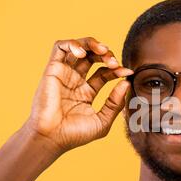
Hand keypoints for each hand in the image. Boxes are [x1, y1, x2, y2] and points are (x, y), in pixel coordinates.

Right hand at [24, 37, 132, 152]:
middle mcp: (75, 81)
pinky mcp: (52, 69)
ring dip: (93, 44)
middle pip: (93, 58)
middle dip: (107, 55)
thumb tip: (126, 83)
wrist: (52, 137)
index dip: (118, 70)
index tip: (128, 72)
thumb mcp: (103, 121)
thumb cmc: (75, 134)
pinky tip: (83, 53)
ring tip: (103, 51)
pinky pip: (60, 47)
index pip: (105, 73)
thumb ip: (115, 103)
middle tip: (114, 61)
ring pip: (79, 48)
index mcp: (87, 92)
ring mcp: (64, 74)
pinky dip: (73, 43)